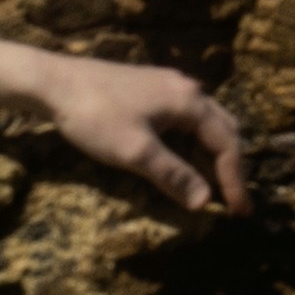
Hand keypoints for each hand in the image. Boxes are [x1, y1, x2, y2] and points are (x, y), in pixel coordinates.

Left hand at [32, 52, 252, 218]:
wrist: (54, 82)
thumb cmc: (94, 116)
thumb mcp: (135, 151)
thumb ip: (173, 175)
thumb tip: (204, 202)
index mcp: (189, 101)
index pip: (226, 144)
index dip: (235, 181)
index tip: (240, 212)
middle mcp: (186, 88)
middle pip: (224, 129)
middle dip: (232, 165)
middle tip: (234, 199)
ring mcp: (168, 85)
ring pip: (206, 122)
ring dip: (214, 153)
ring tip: (215, 183)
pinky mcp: (150, 88)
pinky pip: (187, 118)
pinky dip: (195, 142)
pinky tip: (185, 157)